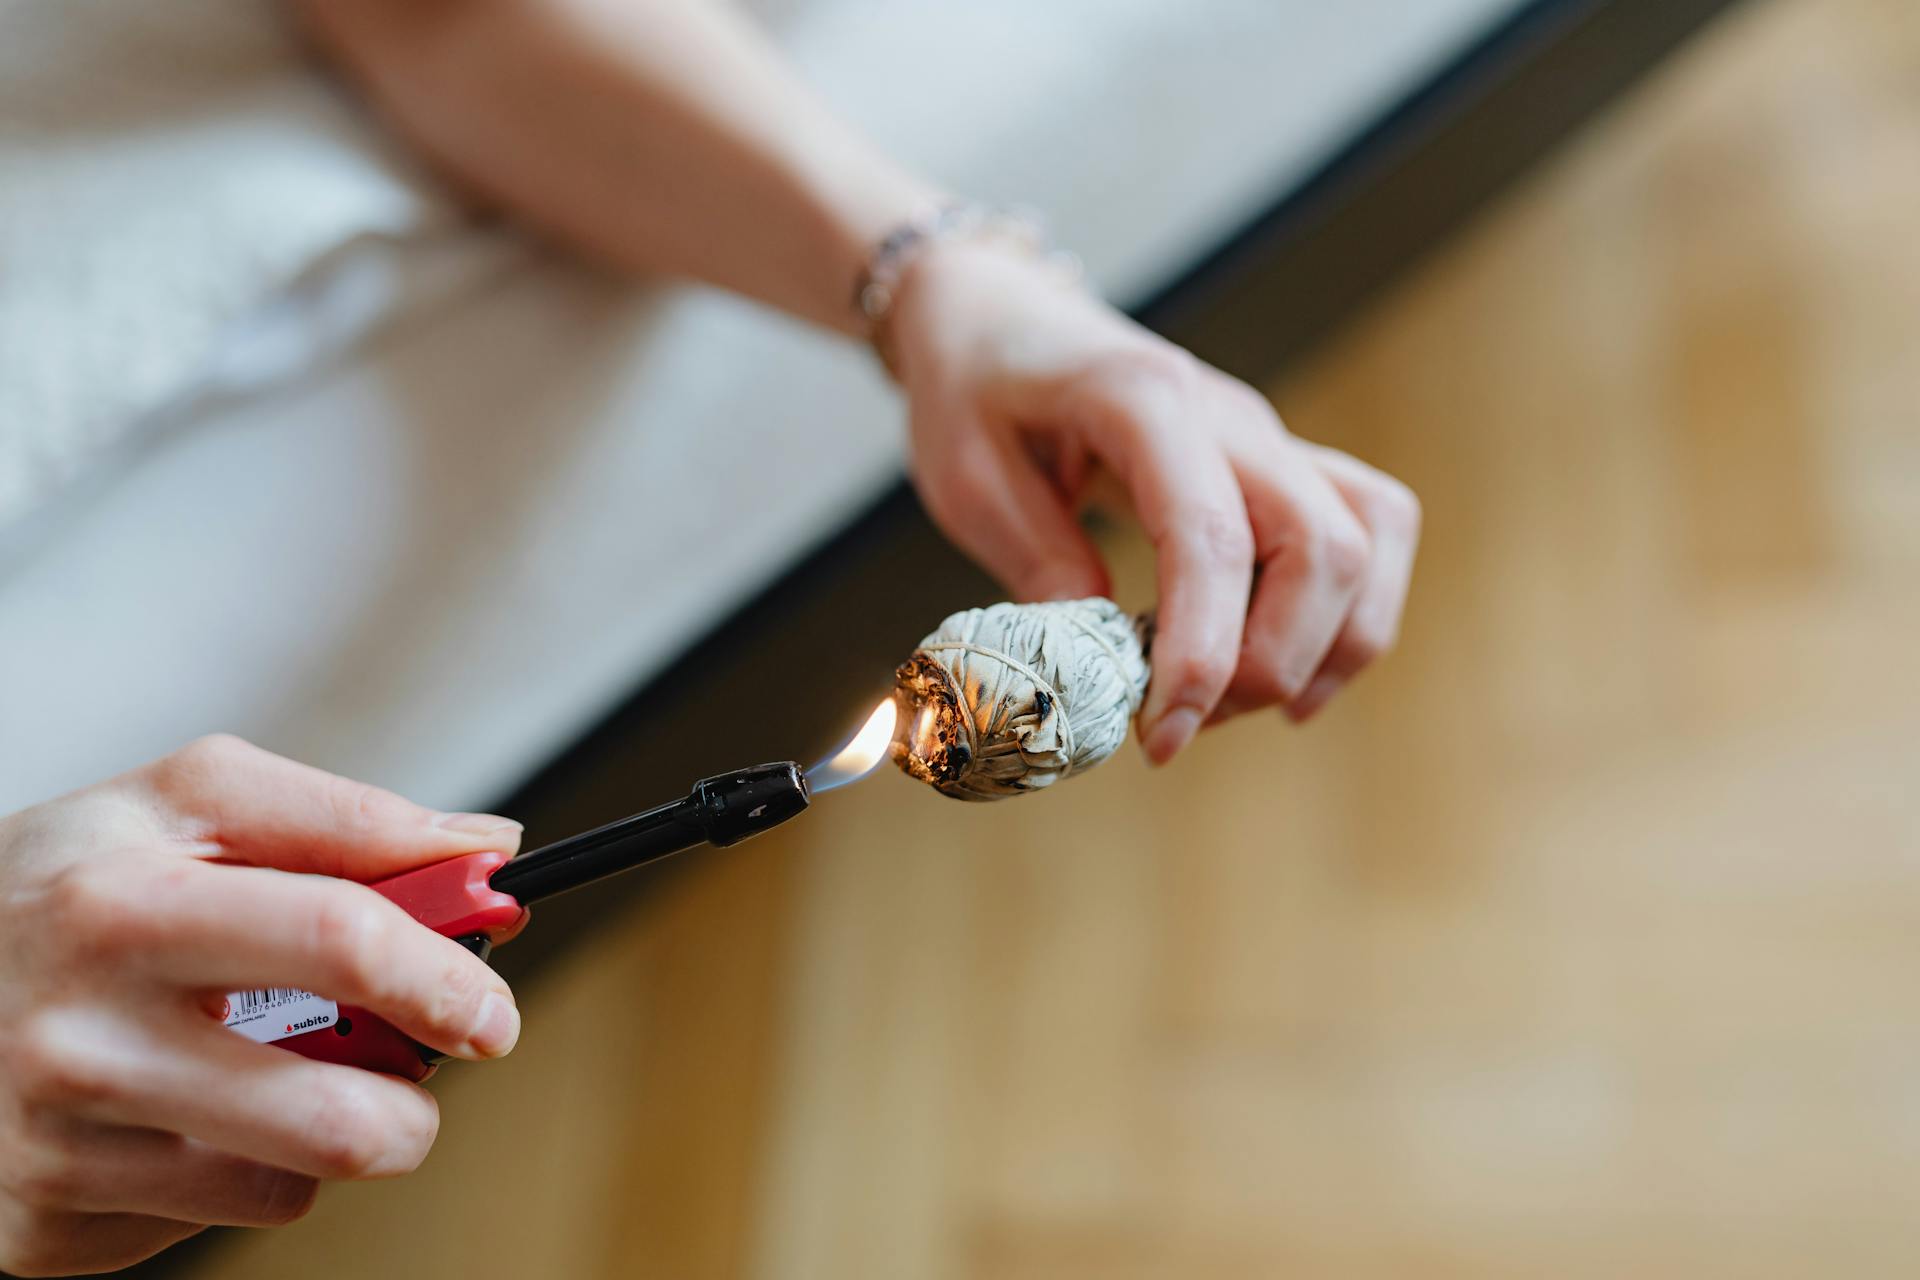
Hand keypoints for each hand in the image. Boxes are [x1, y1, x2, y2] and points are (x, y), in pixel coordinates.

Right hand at [0, 736, 524, 1276]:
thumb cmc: (70, 885)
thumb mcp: (187, 807)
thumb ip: (347, 821)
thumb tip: (487, 855)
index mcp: (123, 905)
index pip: (337, 940)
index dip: (445, 973)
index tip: (489, 1001)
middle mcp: (78, 1036)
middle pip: (337, 1116)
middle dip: (418, 1099)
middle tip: (429, 1061)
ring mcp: (53, 1146)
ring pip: (294, 1183)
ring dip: (334, 1129)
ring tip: (288, 1065)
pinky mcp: (41, 1228)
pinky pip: (219, 1218)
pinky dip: (239, 1167)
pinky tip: (191, 1110)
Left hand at [888, 240, 1421, 761]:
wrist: (1001, 317)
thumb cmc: (976, 391)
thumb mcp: (965, 476)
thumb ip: (1034, 561)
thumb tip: (1101, 664)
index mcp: (1143, 400)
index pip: (1211, 536)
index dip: (1204, 650)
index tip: (1163, 734)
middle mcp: (1229, 414)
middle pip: (1324, 545)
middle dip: (1270, 663)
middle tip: (1181, 722)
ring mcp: (1268, 437)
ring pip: (1370, 538)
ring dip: (1324, 648)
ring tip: (1230, 706)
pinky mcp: (1282, 466)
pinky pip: (1369, 532)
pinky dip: (1350, 618)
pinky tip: (1289, 681)